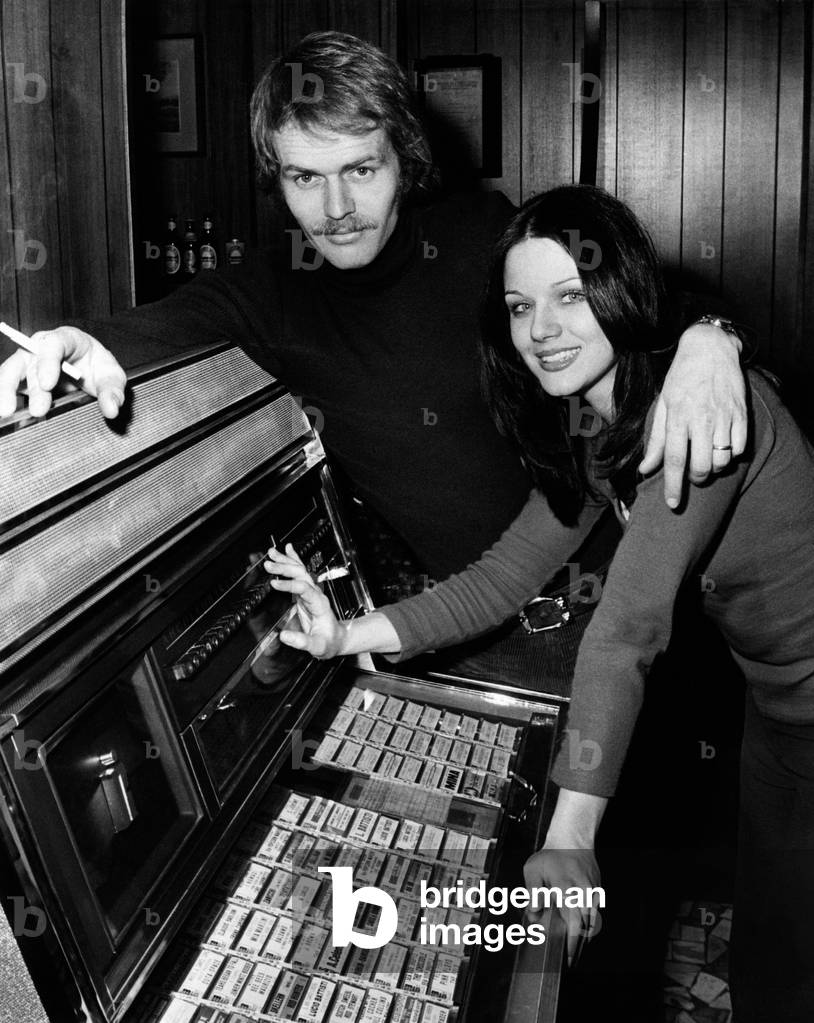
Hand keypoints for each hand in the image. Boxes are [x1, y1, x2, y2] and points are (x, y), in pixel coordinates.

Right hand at [0, 326, 126, 418]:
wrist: (88, 368)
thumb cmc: (97, 366)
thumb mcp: (112, 376)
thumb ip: (113, 391)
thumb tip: (112, 409)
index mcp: (66, 339)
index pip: (53, 345)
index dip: (48, 363)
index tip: (48, 384)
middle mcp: (42, 347)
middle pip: (29, 361)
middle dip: (32, 386)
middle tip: (38, 410)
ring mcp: (29, 362)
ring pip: (12, 371)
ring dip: (7, 390)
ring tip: (6, 412)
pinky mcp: (22, 378)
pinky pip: (9, 385)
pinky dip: (6, 397)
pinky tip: (5, 412)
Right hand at [264, 544, 346, 657]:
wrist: (337, 639)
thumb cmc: (328, 642)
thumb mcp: (317, 646)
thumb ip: (301, 641)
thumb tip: (284, 636)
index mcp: (319, 604)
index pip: (303, 588)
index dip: (289, 584)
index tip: (274, 583)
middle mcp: (316, 594)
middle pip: (301, 574)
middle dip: (285, 567)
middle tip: (268, 564)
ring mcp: (311, 591)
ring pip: (300, 570)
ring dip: (286, 561)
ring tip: (272, 553)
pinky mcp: (306, 592)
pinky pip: (300, 573)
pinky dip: (293, 560)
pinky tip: (287, 550)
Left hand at [524, 839, 601, 967]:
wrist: (572, 838)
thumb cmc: (552, 855)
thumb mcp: (533, 869)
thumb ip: (532, 892)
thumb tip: (534, 913)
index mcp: (567, 889)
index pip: (573, 923)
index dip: (571, 942)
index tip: (567, 957)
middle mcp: (583, 892)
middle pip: (585, 928)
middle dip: (577, 946)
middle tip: (569, 960)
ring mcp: (593, 892)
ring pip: (592, 922)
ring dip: (584, 938)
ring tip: (574, 951)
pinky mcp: (597, 890)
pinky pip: (595, 913)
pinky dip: (589, 925)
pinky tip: (581, 933)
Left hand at [639, 322, 746, 507]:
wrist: (709, 348)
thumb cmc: (681, 377)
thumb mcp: (662, 405)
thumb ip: (655, 439)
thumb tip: (645, 468)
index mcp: (678, 417)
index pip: (674, 459)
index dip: (672, 485)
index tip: (672, 503)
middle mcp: (701, 419)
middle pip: (701, 466)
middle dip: (696, 480)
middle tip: (693, 476)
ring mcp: (724, 417)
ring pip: (722, 461)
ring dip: (714, 468)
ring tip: (707, 459)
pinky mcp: (742, 414)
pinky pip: (740, 449)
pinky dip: (732, 455)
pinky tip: (723, 447)